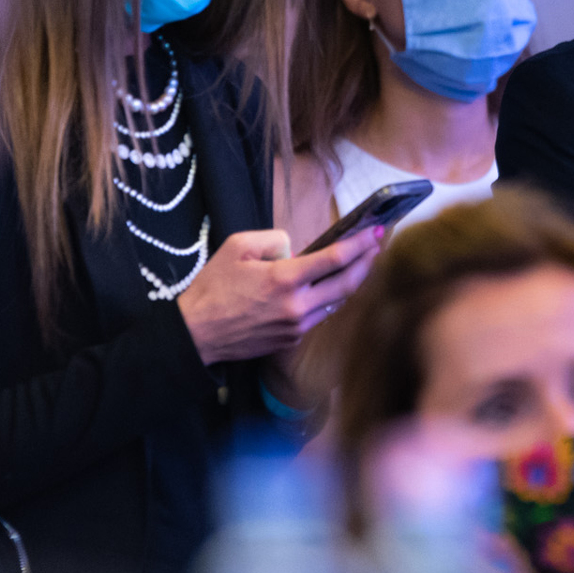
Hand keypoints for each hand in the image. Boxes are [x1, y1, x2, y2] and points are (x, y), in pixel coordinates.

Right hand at [176, 226, 383, 364]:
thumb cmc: (213, 288)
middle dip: (367, 262)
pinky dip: (326, 300)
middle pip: (347, 284)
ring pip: (336, 302)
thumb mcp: (237, 247)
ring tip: (359, 264)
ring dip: (351, 282)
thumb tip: (297, 250)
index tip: (376, 231)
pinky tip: (327, 288)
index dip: (361, 244)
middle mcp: (296, 306)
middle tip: (377, 246)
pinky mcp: (291, 340)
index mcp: (284, 279)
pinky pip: (317, 317)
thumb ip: (273, 240)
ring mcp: (296, 326)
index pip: (336, 259)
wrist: (196, 333)